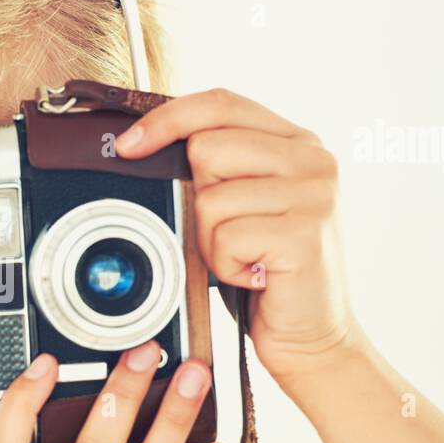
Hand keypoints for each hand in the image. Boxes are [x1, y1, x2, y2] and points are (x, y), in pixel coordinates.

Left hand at [115, 87, 362, 385]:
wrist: (315, 339)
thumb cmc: (269, 275)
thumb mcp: (246, 207)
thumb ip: (220, 169)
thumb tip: (145, 145)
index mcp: (297, 143)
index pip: (221, 103)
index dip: (168, 118)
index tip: (129, 144)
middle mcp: (313, 161)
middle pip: (207, 148)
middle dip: (199, 200)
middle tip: (230, 235)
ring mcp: (314, 196)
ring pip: (210, 198)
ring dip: (212, 241)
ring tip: (246, 260)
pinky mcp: (304, 234)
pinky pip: (226, 237)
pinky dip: (226, 266)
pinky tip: (255, 277)